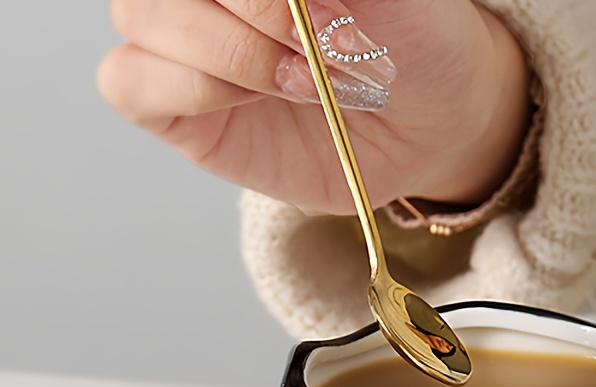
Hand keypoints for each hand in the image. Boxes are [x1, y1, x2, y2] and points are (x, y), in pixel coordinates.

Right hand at [97, 0, 531, 212]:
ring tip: (304, 82)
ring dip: (229, 52)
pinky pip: (131, 83)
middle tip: (317, 48)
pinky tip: (250, 98)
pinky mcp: (178, 111)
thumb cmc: (413, 48)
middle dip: (248, 10)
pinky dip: (189, 86)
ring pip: (141, 17)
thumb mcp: (396, 0)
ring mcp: (184, 44)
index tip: (322, 12)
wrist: (429, 129)